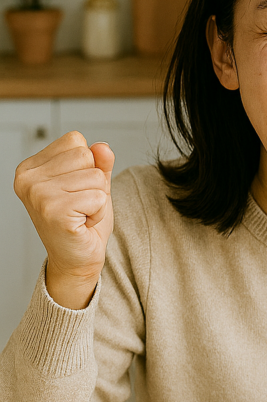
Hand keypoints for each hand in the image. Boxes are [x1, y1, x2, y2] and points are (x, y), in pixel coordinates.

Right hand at [14, 131, 114, 308]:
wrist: (77, 261)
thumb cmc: (82, 222)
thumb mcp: (92, 185)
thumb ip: (98, 162)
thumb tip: (103, 147)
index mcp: (31, 167)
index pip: (75, 140)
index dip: (87, 166)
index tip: (75, 191)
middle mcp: (28, 179)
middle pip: (85, 155)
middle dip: (93, 183)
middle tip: (80, 206)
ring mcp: (39, 195)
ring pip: (95, 177)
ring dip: (97, 199)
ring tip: (81, 215)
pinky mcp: (54, 211)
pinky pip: (98, 197)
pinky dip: (98, 213)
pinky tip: (82, 224)